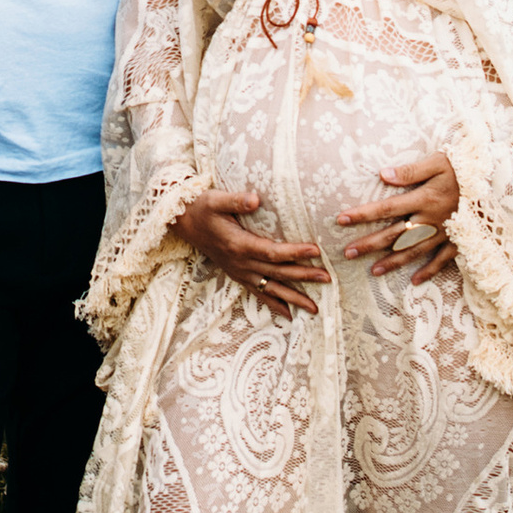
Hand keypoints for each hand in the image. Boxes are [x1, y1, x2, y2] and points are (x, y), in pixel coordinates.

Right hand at [175, 187, 328, 316]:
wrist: (184, 223)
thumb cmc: (202, 208)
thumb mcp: (215, 200)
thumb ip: (236, 200)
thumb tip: (256, 198)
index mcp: (239, 245)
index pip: (272, 252)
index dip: (294, 252)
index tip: (316, 251)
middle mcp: (241, 263)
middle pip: (277, 273)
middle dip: (304, 276)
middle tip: (327, 278)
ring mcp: (239, 272)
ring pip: (271, 288)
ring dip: (293, 298)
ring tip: (315, 307)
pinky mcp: (238, 275)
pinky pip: (259, 294)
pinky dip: (274, 304)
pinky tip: (289, 314)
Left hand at [336, 153, 461, 281]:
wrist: (502, 185)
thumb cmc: (468, 169)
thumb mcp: (440, 162)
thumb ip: (412, 171)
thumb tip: (383, 173)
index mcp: (423, 199)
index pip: (385, 208)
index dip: (362, 214)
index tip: (341, 219)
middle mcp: (430, 220)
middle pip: (394, 234)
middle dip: (370, 244)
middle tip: (347, 254)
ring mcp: (445, 234)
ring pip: (414, 251)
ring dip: (393, 262)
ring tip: (373, 271)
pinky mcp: (459, 242)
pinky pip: (442, 260)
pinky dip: (429, 271)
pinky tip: (414, 281)